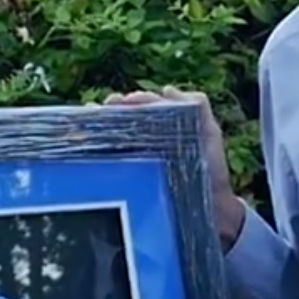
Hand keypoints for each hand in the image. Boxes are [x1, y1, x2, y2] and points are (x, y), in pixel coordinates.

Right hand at [105, 86, 246, 250]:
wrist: (211, 209)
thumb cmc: (210, 172)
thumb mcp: (209, 134)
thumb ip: (198, 108)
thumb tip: (166, 89)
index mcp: (162, 127)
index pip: (140, 107)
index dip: (130, 101)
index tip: (122, 100)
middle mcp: (145, 140)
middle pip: (122, 119)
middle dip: (112, 110)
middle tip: (107, 107)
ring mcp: (136, 158)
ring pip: (112, 136)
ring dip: (99, 124)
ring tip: (93, 117)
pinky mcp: (130, 177)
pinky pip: (109, 160)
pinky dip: (95, 146)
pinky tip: (86, 137)